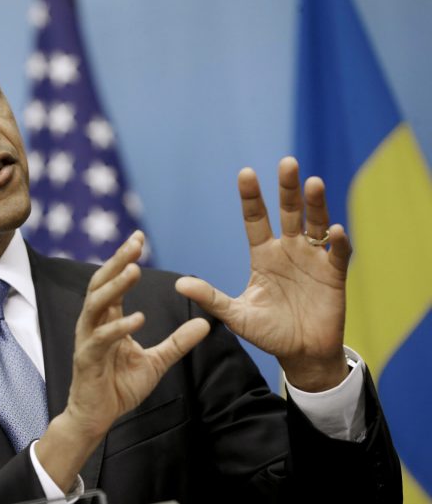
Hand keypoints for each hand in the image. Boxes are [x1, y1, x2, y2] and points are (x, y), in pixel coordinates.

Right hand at [36, 231, 208, 490]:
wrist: (97, 417)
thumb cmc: (119, 386)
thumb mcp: (157, 362)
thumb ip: (178, 342)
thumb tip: (206, 324)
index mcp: (108, 319)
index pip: (115, 282)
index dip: (125, 259)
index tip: (140, 237)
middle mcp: (94, 323)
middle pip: (102, 283)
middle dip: (118, 261)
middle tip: (135, 242)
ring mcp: (88, 339)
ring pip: (96, 304)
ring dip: (115, 286)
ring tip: (134, 270)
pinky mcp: (87, 358)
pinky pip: (102, 338)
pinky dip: (119, 327)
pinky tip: (138, 319)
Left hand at [175, 157, 351, 391]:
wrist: (300, 354)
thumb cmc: (268, 332)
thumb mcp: (236, 315)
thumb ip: (211, 298)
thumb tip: (179, 284)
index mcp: (263, 255)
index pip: (255, 219)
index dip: (251, 197)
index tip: (245, 173)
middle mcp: (288, 250)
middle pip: (288, 212)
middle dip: (287, 188)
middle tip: (287, 162)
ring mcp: (312, 260)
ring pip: (315, 224)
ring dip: (315, 205)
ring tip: (313, 183)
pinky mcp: (334, 275)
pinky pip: (337, 254)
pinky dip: (338, 242)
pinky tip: (334, 231)